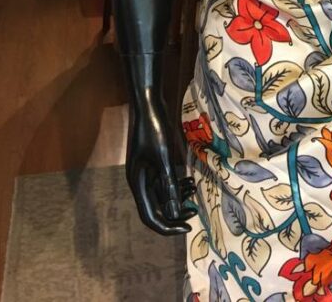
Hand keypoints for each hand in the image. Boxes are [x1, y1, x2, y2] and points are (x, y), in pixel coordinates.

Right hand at [125, 89, 196, 234]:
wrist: (149, 104)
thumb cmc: (154, 128)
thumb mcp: (164, 157)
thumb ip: (168, 184)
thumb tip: (174, 212)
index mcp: (137, 183)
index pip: (150, 216)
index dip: (167, 226)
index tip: (187, 227)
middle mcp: (139, 182)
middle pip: (156, 208)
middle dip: (175, 213)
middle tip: (194, 213)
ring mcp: (145, 172)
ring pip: (161, 195)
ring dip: (177, 197)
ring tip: (195, 191)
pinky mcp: (153, 163)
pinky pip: (164, 181)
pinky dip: (176, 184)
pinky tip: (190, 181)